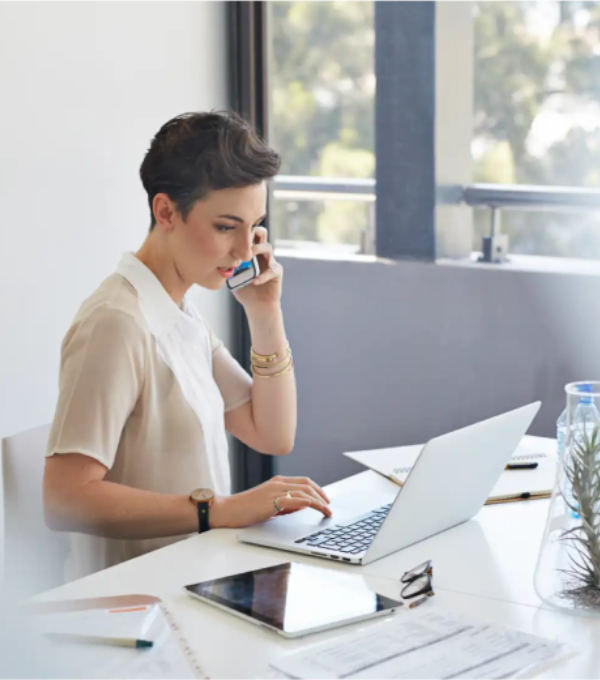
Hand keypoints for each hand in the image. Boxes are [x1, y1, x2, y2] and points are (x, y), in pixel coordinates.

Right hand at [210, 476, 331, 528]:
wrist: (227, 510)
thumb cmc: (246, 509)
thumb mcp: (269, 504)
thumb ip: (285, 504)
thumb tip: (302, 506)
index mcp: (277, 482)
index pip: (303, 481)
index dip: (317, 489)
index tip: (325, 499)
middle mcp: (278, 483)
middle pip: (307, 484)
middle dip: (321, 494)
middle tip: (329, 506)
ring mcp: (275, 491)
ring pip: (304, 492)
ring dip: (318, 501)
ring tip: (326, 511)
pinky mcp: (271, 501)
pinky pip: (295, 499)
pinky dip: (308, 502)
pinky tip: (315, 507)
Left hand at [233, 226, 282, 310]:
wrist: (256, 305)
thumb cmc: (243, 289)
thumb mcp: (232, 276)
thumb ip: (227, 266)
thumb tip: (215, 258)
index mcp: (250, 251)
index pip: (249, 233)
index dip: (243, 230)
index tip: (232, 232)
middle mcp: (261, 253)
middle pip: (262, 234)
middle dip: (254, 233)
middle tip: (243, 239)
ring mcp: (270, 261)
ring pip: (268, 248)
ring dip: (257, 250)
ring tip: (248, 257)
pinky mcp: (276, 273)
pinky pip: (272, 270)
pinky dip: (263, 275)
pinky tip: (254, 281)